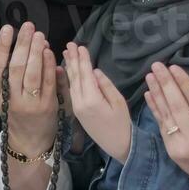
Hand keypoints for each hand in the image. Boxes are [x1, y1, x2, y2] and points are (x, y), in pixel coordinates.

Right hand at [0, 21, 60, 156]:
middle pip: (16, 68)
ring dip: (36, 52)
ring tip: (39, 35)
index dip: (2, 47)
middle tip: (28, 26)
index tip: (7, 29)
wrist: (29, 141)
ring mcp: (30, 104)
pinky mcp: (48, 106)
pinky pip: (48, 82)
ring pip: (32, 74)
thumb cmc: (14, 113)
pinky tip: (49, 52)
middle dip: (22, 44)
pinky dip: (49, 65)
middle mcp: (11, 100)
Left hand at [63, 43, 130, 162]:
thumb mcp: (119, 102)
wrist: (117, 145)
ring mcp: (76, 107)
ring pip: (71, 83)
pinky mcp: (76, 111)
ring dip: (69, 67)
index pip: (86, 74)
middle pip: (75, 77)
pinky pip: (71, 91)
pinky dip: (69, 78)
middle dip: (73, 60)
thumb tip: (95, 71)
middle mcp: (80, 102)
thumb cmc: (122, 123)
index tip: (81, 46)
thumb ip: (106, 85)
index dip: (83, 59)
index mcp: (92, 99)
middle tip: (69, 44)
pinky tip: (68, 70)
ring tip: (66, 53)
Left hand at [143, 63, 188, 189]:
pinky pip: (161, 127)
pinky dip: (155, 110)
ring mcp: (181, 147)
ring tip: (150, 76)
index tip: (174, 67)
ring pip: (166, 116)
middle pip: (177, 106)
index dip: (183, 83)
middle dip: (166, 84)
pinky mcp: (172, 152)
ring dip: (157, 94)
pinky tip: (149, 95)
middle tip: (156, 66)